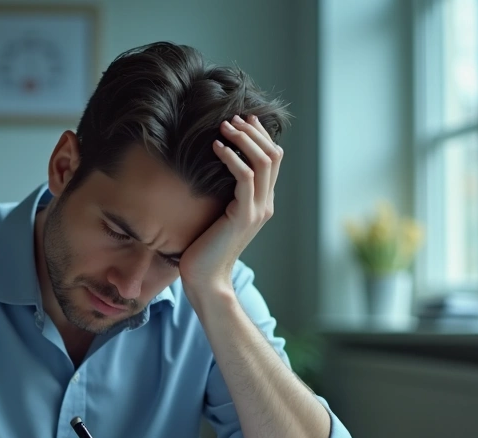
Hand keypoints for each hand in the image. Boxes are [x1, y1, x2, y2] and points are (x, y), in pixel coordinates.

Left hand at [179, 114, 282, 299]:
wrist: (206, 280)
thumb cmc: (204, 249)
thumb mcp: (216, 215)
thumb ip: (222, 194)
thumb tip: (209, 169)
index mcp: (262, 202)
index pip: (273, 159)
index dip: (260, 135)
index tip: (243, 118)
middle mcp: (265, 204)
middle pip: (273, 155)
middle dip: (253, 131)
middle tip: (231, 118)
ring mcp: (257, 210)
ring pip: (263, 161)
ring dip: (244, 139)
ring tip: (224, 126)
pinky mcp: (243, 216)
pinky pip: (245, 177)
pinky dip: (231, 157)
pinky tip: (215, 147)